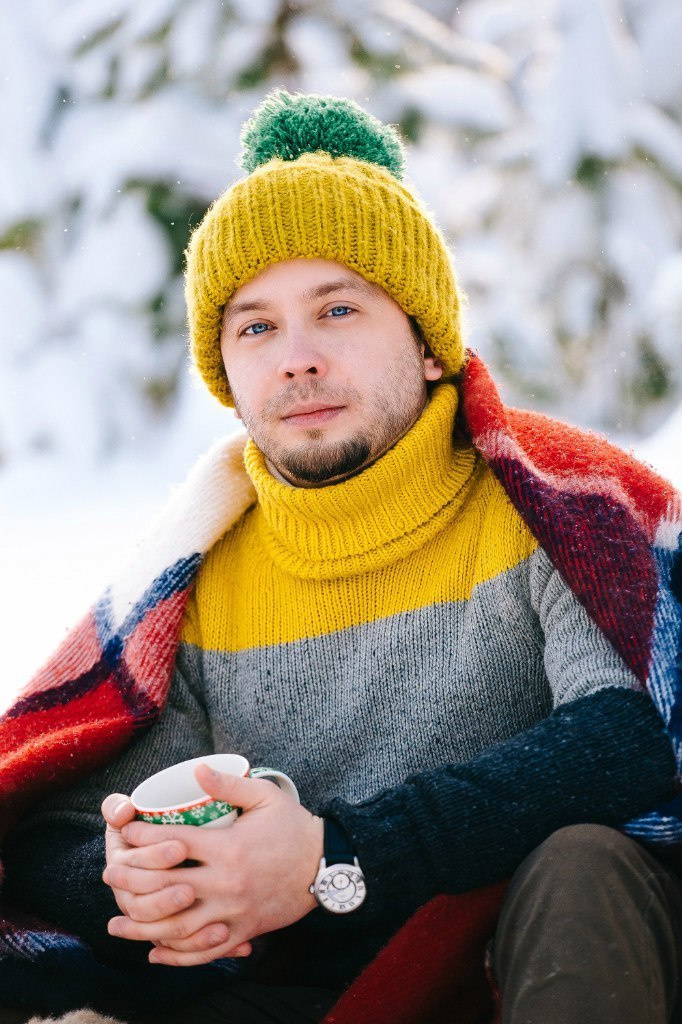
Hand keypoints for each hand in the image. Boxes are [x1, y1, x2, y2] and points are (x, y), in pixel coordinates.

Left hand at [103, 765, 323, 965]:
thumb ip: (228, 785)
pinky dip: (176, 956)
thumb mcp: (265, 796)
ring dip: (143, 927)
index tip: (124, 831)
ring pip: (178, 927)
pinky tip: (155, 952)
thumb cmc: (293, 826)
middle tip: (109, 872)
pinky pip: (204, 951)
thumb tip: (196, 768)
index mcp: (228, 847)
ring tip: (116, 923)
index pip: (173, 843)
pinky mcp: (243, 932)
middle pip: (165, 887)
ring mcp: (233, 912)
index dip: (142, 837)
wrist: (326, 865)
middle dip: (132, 880)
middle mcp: (226, 883)